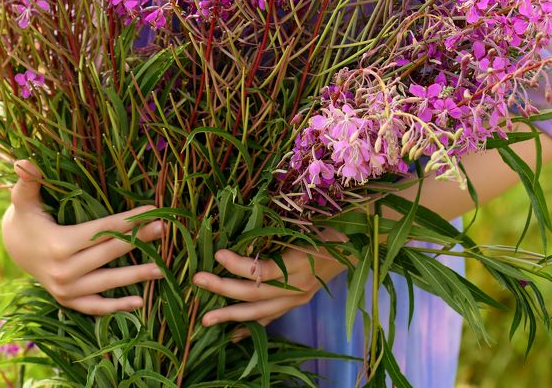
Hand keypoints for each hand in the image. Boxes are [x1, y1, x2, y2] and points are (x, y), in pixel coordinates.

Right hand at [1, 159, 164, 314]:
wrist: (14, 248)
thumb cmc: (26, 217)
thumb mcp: (24, 199)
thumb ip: (28, 181)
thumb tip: (23, 162)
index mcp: (58, 245)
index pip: (101, 231)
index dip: (128, 221)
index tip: (152, 210)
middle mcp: (63, 272)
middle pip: (108, 254)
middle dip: (138, 240)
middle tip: (164, 228)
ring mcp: (65, 290)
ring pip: (107, 284)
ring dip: (136, 276)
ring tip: (162, 269)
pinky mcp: (68, 301)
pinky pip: (95, 307)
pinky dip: (116, 307)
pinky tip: (140, 303)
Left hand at [192, 226, 350, 340]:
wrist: (354, 248)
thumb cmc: (328, 226)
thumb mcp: (308, 222)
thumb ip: (280, 229)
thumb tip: (245, 217)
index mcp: (300, 262)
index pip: (264, 269)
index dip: (239, 264)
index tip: (218, 254)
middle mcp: (297, 286)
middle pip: (255, 293)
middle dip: (223, 288)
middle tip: (197, 280)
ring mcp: (297, 298)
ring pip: (259, 312)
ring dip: (230, 314)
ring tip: (205, 318)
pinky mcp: (297, 303)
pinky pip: (270, 319)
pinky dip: (250, 327)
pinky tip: (232, 333)